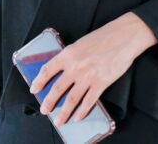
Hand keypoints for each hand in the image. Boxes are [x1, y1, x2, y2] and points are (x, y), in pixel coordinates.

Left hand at [28, 12, 157, 126]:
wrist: (123, 37)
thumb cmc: (102, 38)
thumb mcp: (79, 44)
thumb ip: (70, 57)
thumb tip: (61, 71)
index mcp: (67, 54)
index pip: (47, 70)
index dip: (39, 81)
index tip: (34, 90)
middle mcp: (75, 67)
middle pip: (58, 88)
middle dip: (49, 102)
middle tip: (45, 110)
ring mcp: (88, 76)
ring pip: (72, 99)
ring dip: (64, 112)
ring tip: (59, 120)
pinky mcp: (101, 83)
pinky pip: (89, 101)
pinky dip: (82, 111)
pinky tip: (78, 117)